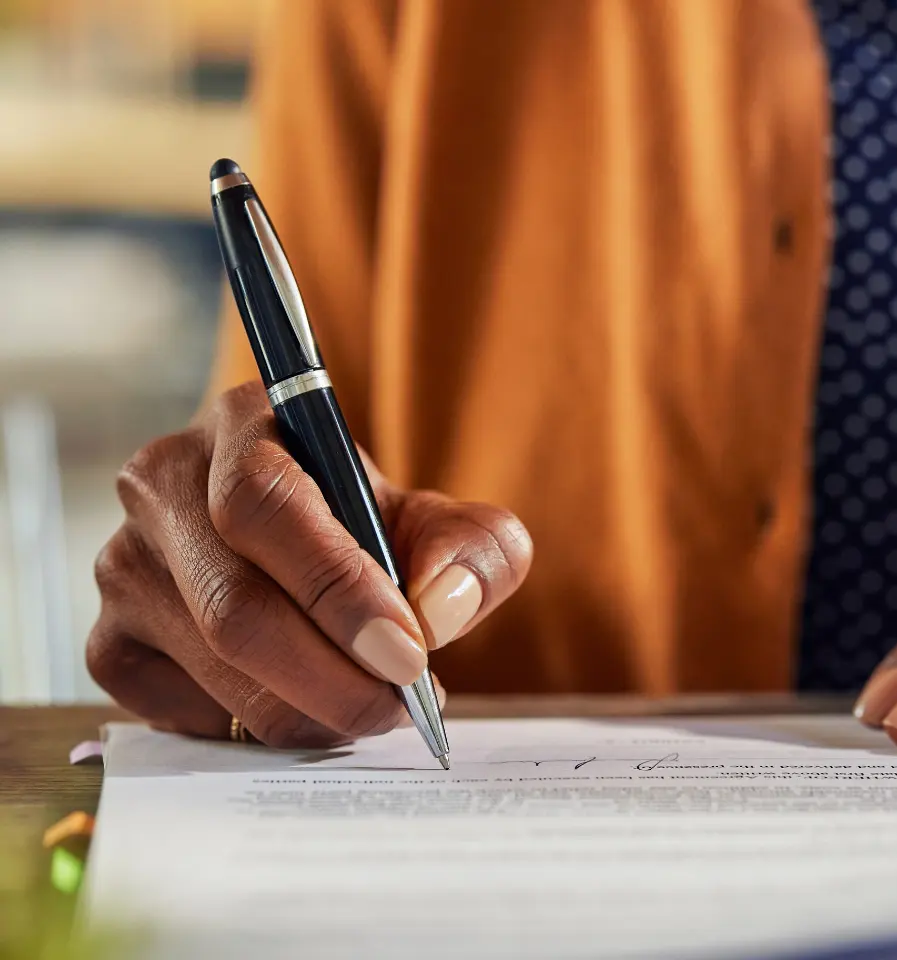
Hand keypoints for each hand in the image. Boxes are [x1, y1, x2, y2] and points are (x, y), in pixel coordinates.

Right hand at [88, 383, 532, 747]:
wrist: (317, 548)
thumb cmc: (375, 528)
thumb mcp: (445, 523)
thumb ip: (473, 550)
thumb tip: (437, 608)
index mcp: (245, 422)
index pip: (266, 505)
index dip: (339, 590)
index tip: (407, 656)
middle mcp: (162, 482)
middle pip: (235, 605)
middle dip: (332, 676)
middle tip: (398, 708)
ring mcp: (123, 564)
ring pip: (210, 665)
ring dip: (305, 708)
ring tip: (369, 709)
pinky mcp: (108, 640)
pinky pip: (174, 710)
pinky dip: (250, 726)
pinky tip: (301, 707)